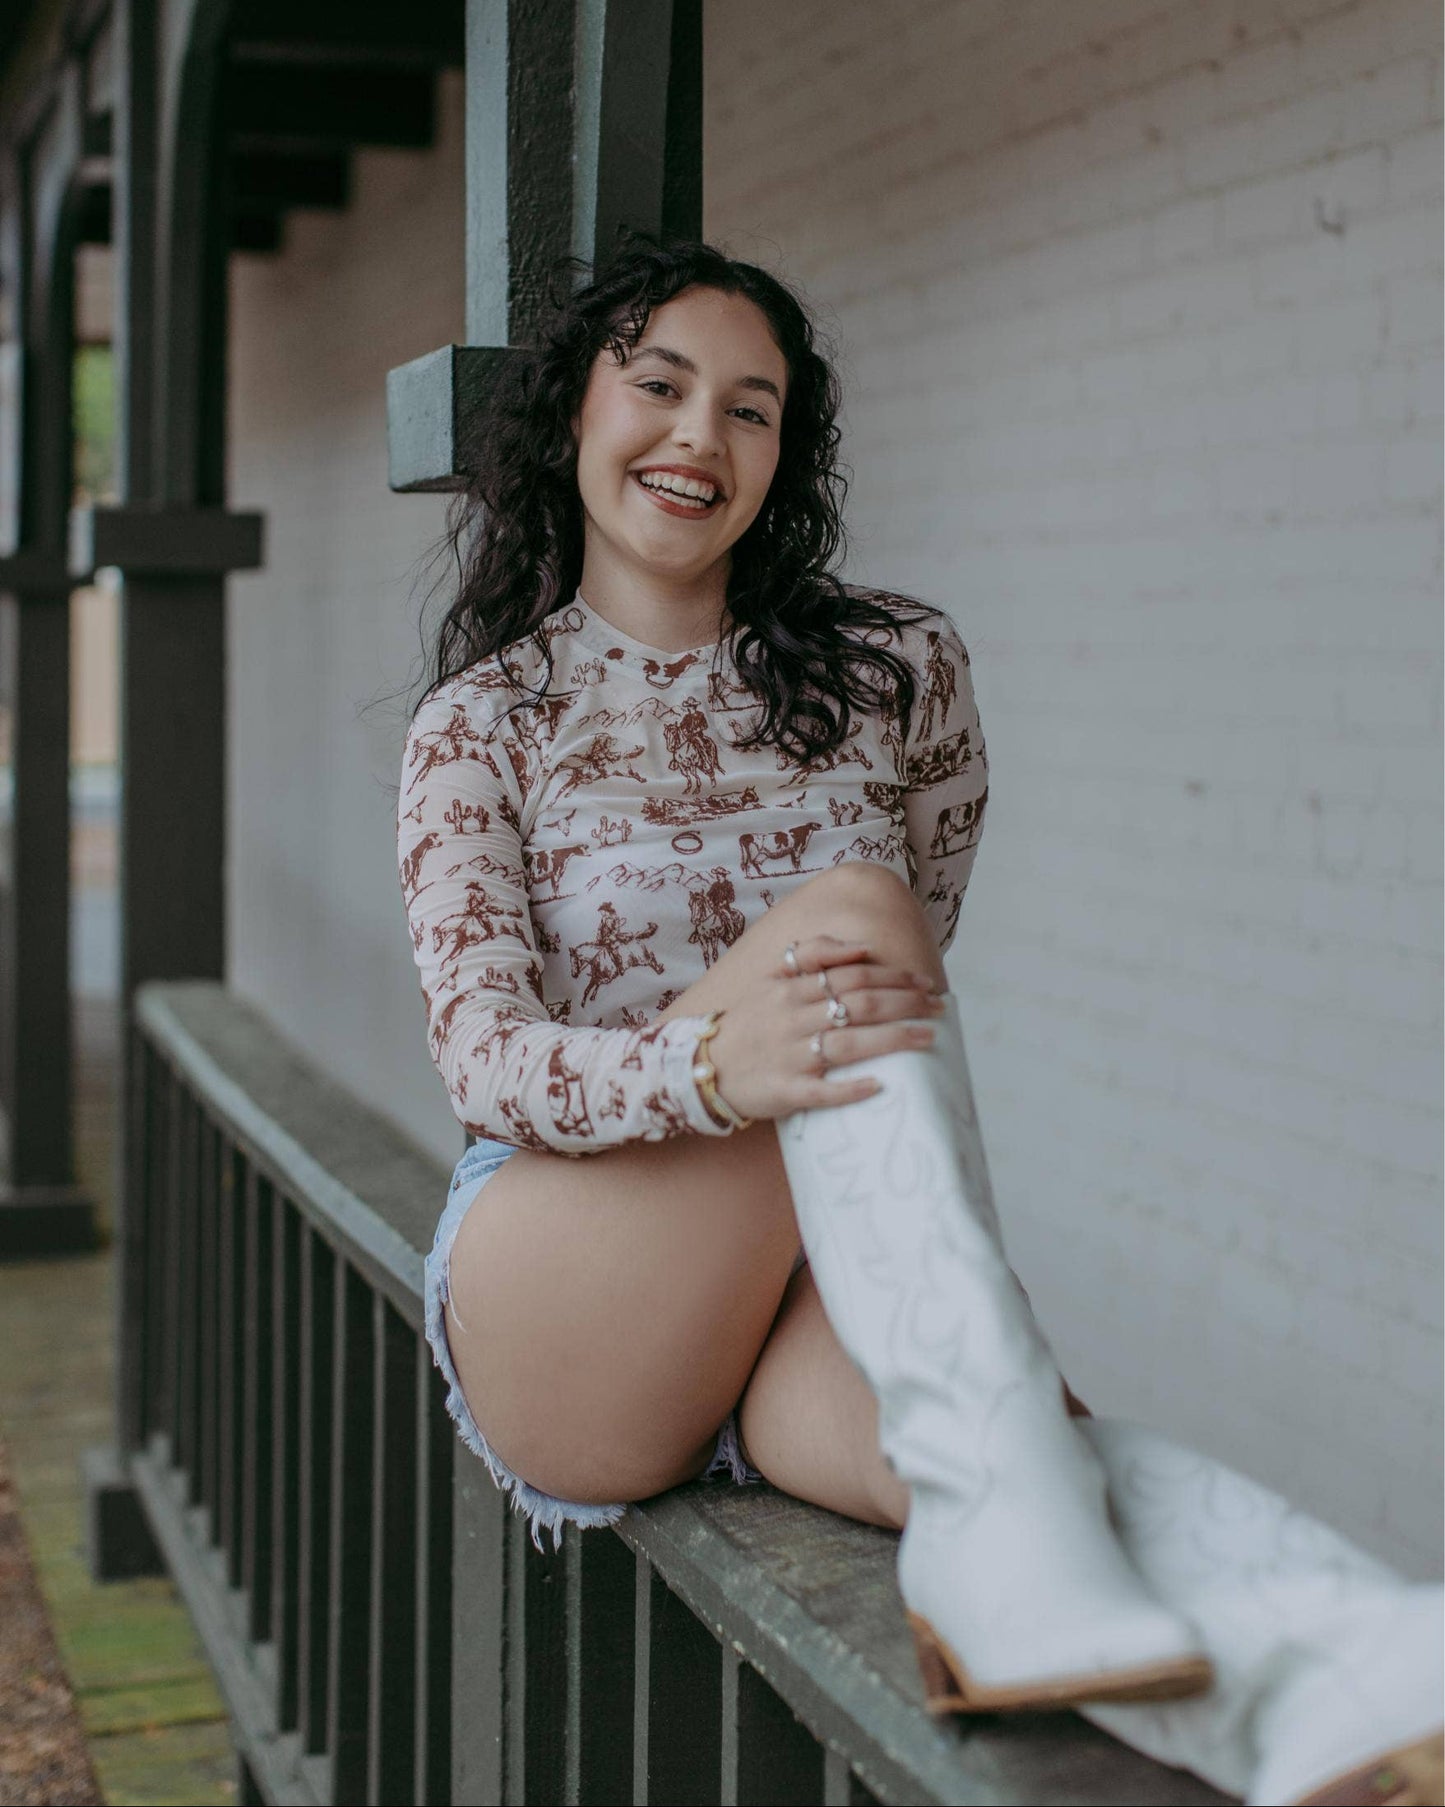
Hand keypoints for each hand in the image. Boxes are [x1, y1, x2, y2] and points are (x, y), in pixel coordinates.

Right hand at [708, 934, 945, 1122]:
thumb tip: (861, 948)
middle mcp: (791, 1019)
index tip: (925, 984)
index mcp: (790, 990)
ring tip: (927, 1039)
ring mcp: (788, 1056)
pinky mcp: (783, 1091)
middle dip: (904, 1005)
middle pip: (857, 1006)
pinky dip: (849, 1089)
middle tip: (938, 1008)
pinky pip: (820, 1092)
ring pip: (847, 1044)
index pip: (851, 976)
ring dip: (892, 1040)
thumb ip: (812, 956)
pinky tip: (879, 1086)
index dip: (893, 978)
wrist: (701, 1067)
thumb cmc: (749, 1024)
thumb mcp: (771, 979)